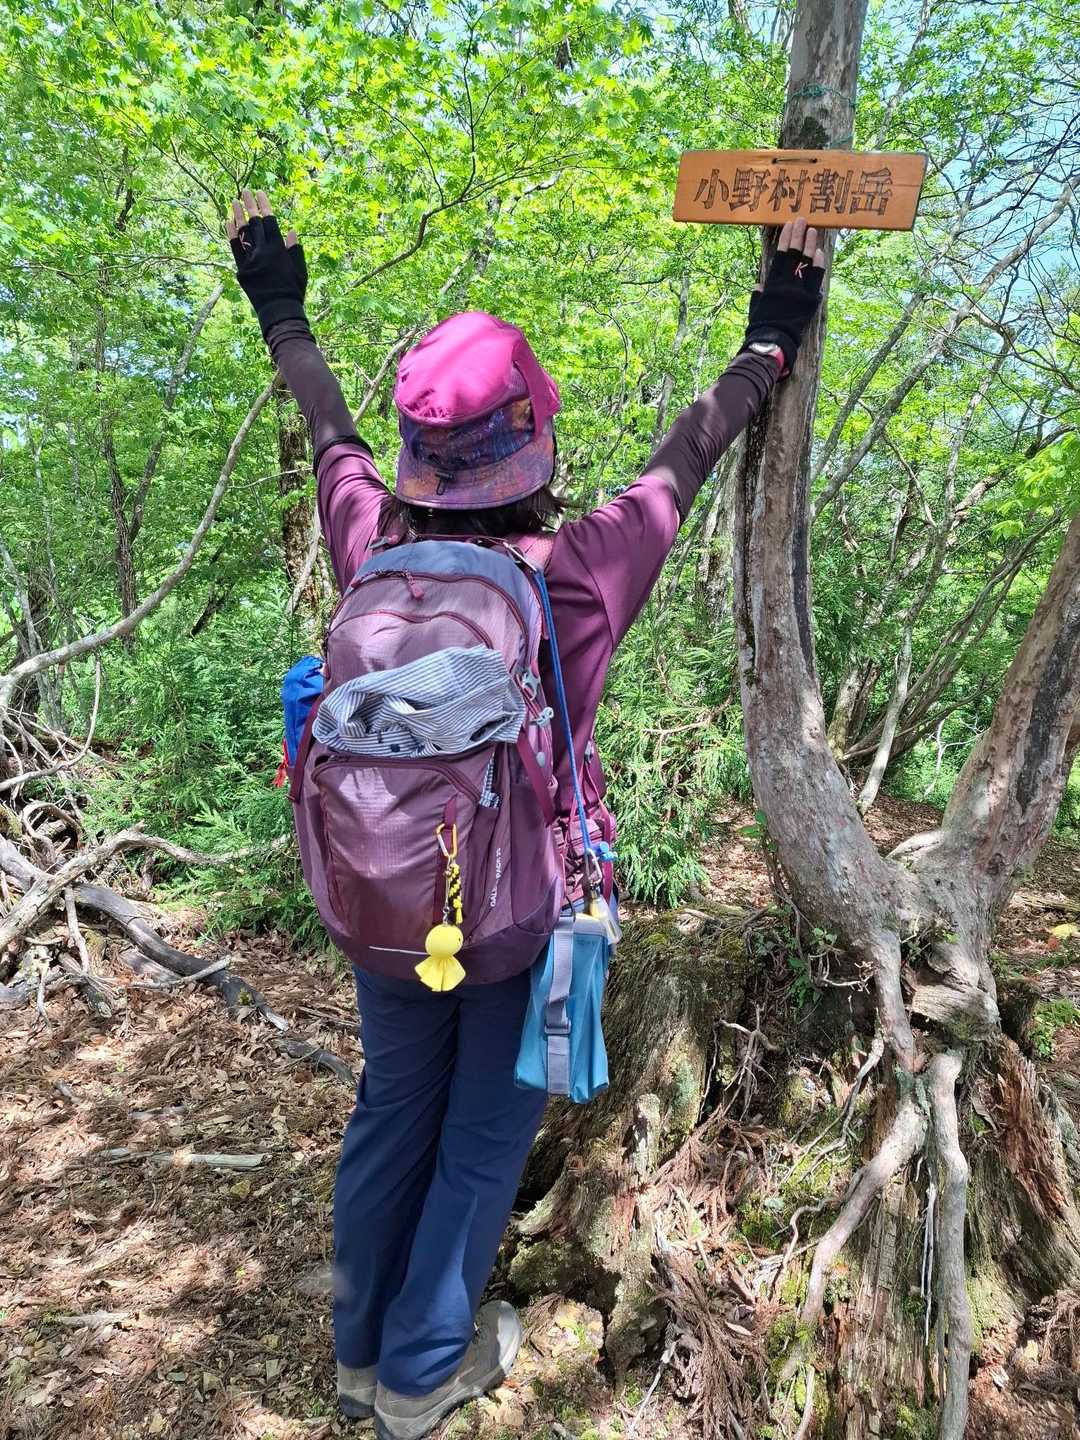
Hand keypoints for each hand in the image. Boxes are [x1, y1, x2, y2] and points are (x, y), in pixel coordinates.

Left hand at [226, 188, 307, 338]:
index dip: (264, 205)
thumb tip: (291, 232)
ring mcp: (251, 260)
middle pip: (255, 223)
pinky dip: (231, 235)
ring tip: (234, 201)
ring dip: (237, 215)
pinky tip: (228, 223)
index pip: (269, 221)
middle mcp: (263, 252)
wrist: (279, 311)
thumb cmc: (293, 291)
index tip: (260, 193)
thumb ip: (295, 250)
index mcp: (278, 250)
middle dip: (250, 205)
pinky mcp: (241, 270)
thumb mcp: (300, 270)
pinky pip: (235, 249)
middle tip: (245, 191)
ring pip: (242, 233)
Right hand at [741, 217, 826, 376]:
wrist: (774, 343)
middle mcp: (788, 284)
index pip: (781, 255)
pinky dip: (819, 267)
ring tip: (813, 232)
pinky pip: (817, 280)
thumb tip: (758, 285)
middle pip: (795, 254)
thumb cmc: (761, 327)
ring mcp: (801, 291)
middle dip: (799, 236)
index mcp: (773, 283)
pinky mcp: (811, 301)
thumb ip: (757, 295)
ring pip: (808, 263)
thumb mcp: (756, 308)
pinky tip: (820, 255)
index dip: (786, 239)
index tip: (789, 225)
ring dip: (811, 246)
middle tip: (803, 221)